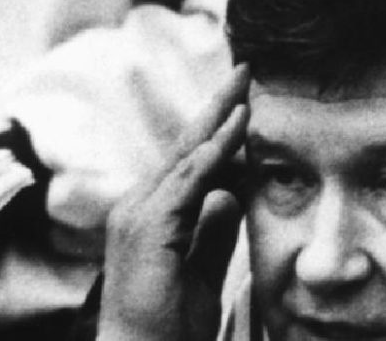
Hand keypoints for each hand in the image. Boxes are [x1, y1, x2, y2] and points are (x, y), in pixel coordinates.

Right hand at [96, 65, 248, 340]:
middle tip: (245, 70)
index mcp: (152, 213)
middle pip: (185, 146)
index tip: (245, 99)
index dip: (218, 128)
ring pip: (186, 156)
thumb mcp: (204, 270)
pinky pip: (186, 181)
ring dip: (218, 120)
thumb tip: (231, 193)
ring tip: (245, 88)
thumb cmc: (169, 324)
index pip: (189, 160)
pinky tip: (235, 128)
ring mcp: (139, 214)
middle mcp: (140, 205)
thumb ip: (215, 231)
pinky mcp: (149, 227)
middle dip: (217, 107)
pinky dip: (212, 152)